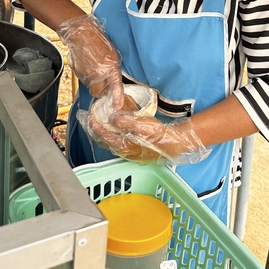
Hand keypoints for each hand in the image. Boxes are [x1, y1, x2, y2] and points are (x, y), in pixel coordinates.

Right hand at [57, 14, 123, 107]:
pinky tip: (87, 65)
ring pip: (90, 85)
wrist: (82, 33)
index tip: (117, 106)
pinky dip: (86, 75)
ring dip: (93, 82)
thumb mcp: (113, 54)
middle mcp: (97, 74)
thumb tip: (113, 79)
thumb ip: (114, 69)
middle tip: (103, 83)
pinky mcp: (77, 72)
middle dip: (100, 91)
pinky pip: (83, 78)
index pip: (115, 87)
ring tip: (94, 68)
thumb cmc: (99, 41)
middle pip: (98, 92)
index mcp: (110, 68)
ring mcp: (85, 74)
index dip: (117, 98)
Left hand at [86, 113, 210, 164]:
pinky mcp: (139, 148)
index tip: (90, 117)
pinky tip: (118, 126)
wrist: (178, 142)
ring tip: (102, 121)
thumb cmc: (162, 136)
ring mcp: (133, 150)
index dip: (97, 127)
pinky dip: (116, 132)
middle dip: (99, 130)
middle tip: (92, 119)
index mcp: (127, 147)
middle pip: (107, 140)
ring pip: (114, 140)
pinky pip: (122, 139)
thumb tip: (112, 118)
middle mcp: (128, 151)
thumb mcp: (144, 126)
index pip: (106, 137)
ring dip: (107, 131)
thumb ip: (127, 121)